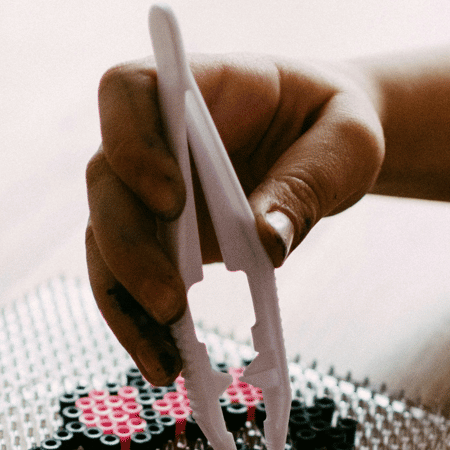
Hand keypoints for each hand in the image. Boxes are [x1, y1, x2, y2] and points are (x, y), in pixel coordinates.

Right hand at [86, 54, 383, 384]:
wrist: (326, 148)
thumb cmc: (334, 125)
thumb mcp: (346, 144)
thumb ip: (307, 183)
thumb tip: (266, 243)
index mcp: (194, 86)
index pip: (127, 91)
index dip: (132, 141)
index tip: (173, 197)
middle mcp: (152, 136)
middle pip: (105, 179)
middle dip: (128, 246)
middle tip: (172, 301)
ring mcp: (144, 189)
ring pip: (103, 240)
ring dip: (124, 301)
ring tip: (166, 360)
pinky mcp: (154, 239)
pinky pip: (125, 280)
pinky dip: (138, 325)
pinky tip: (167, 363)